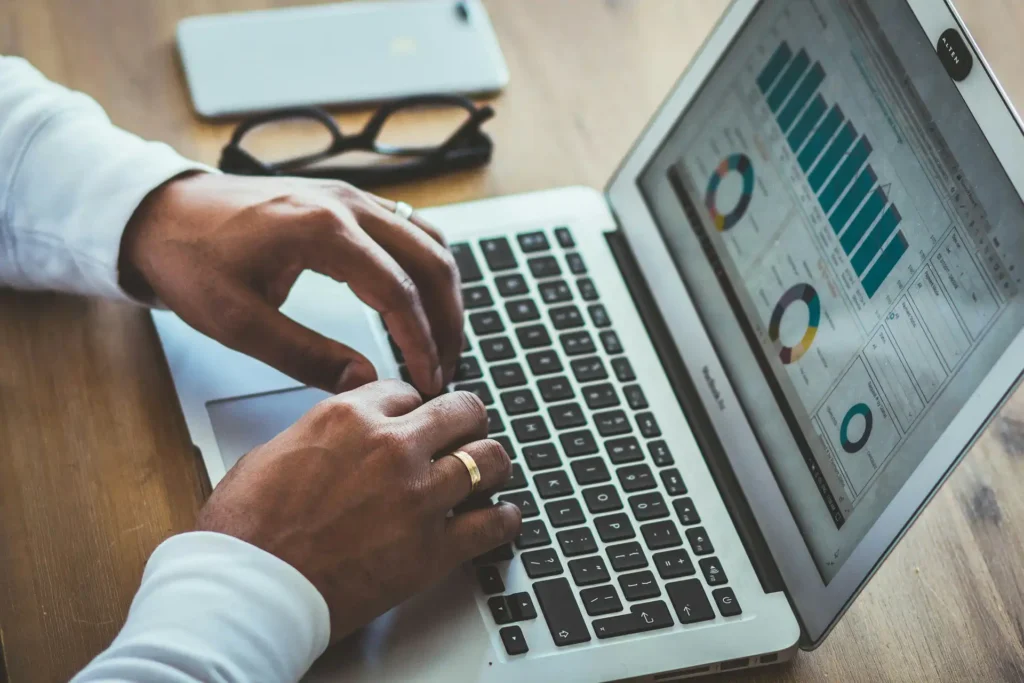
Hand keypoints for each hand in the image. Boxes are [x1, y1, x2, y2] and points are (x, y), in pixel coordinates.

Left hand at [120, 173, 462, 394]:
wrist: (160, 213)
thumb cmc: (191, 260)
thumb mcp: (238, 322)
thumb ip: (306, 355)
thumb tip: (366, 382)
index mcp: (322, 231)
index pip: (398, 291)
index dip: (421, 342)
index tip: (429, 380)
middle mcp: (347, 204)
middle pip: (430, 262)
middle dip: (448, 321)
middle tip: (445, 368)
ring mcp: (351, 196)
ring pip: (429, 241)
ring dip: (445, 292)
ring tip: (442, 340)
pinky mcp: (347, 200)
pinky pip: (410, 228)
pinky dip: (427, 266)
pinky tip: (424, 298)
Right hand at [195, 380, 519, 640]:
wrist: (248, 590)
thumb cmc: (247, 529)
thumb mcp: (276, 451)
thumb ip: (322, 435)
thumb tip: (340, 438)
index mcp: (348, 417)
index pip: (407, 393)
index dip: (415, 409)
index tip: (418, 422)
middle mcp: (391, 447)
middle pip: (462, 411)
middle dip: (466, 422)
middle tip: (466, 436)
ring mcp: (418, 495)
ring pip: (489, 459)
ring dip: (492, 465)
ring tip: (490, 474)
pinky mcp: (433, 548)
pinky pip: (494, 524)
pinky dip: (504, 520)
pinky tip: (501, 518)